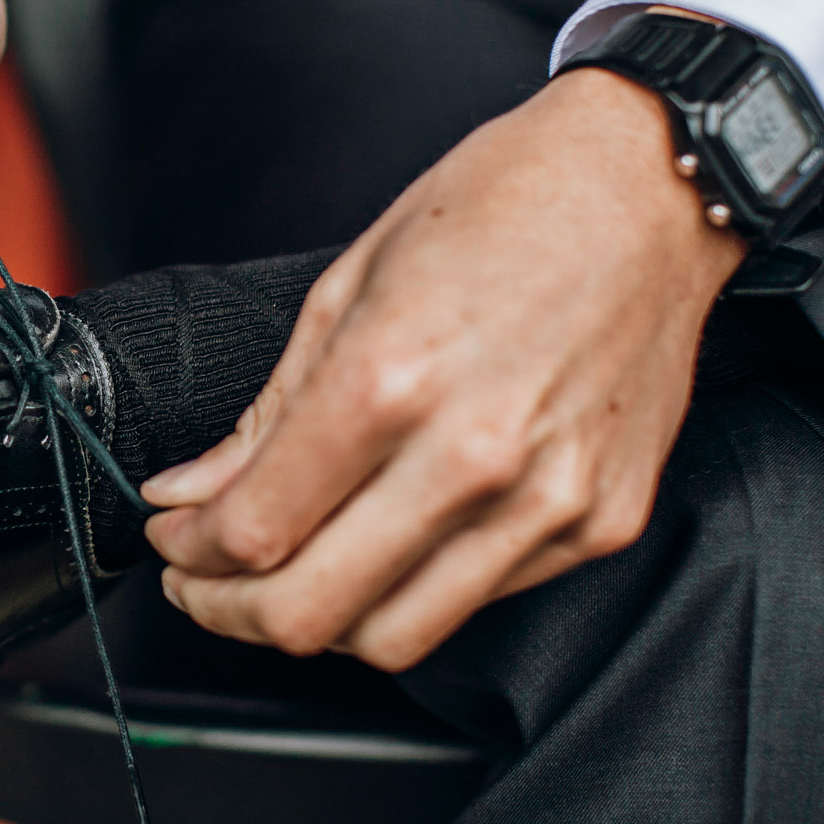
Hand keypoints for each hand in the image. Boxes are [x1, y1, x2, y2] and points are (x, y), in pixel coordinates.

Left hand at [142, 69, 745, 671]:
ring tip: (290, 576)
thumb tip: (191, 493)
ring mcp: (546, 500)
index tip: (173, 540)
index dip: (188, 555)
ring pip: (393, 637)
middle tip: (205, 585)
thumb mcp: (348, 287)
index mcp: (389, 381)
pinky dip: (413, 590)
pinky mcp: (601, 521)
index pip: (254, 532)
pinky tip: (389, 542)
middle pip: (311, 613)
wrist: (650, 186)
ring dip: (319, 623)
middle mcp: (472, 454)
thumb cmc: (502, 208)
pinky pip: (478, 601)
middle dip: (229, 611)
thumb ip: (265, 415)